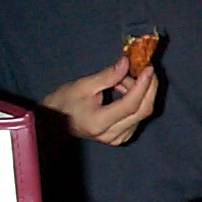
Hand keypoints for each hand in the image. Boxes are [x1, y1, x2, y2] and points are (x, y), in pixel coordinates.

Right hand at [41, 57, 157, 145]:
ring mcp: (116, 139)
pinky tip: (123, 90)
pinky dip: (136, 100)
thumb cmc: (64, 102)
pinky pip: (137, 117)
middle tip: (144, 69)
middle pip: (142, 111)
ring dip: (139, 92)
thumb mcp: (83, 85)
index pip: (130, 105)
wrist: (53, 121)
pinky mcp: (120, 138)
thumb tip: (127, 62)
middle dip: (147, 87)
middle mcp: (111, 135)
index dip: (143, 85)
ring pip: (141, 113)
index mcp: (99, 123)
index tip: (149, 68)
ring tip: (121, 80)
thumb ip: (108, 75)